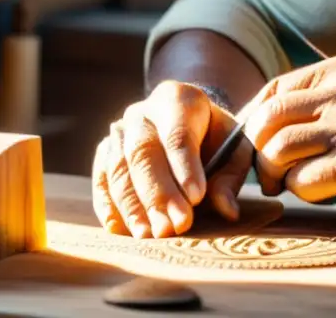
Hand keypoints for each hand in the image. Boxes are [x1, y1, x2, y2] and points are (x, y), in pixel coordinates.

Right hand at [91, 80, 252, 237]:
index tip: (197, 197)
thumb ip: (231, 178)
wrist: (187, 124)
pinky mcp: (104, 152)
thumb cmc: (215, 139)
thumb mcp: (234, 150)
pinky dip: (109, 205)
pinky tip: (121, 230)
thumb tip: (227, 211)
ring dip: (133, 205)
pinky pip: (101, 179)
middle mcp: (142, 113)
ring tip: (150, 235)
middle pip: (143, 152)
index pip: (178, 134)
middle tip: (174, 226)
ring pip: (118, 168)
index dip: (185, 166)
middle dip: (159, 193)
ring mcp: (119, 131)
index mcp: (178, 100)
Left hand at [242, 55, 335, 210]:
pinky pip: (301, 181)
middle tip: (267, 171)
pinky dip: (299, 191)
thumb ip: (328, 97)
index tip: (257, 142)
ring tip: (288, 183)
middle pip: (268, 119)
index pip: (275, 88)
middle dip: (258, 150)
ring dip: (274, 173)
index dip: (256, 119)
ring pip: (277, 150)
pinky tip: (318, 191)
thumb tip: (274, 121)